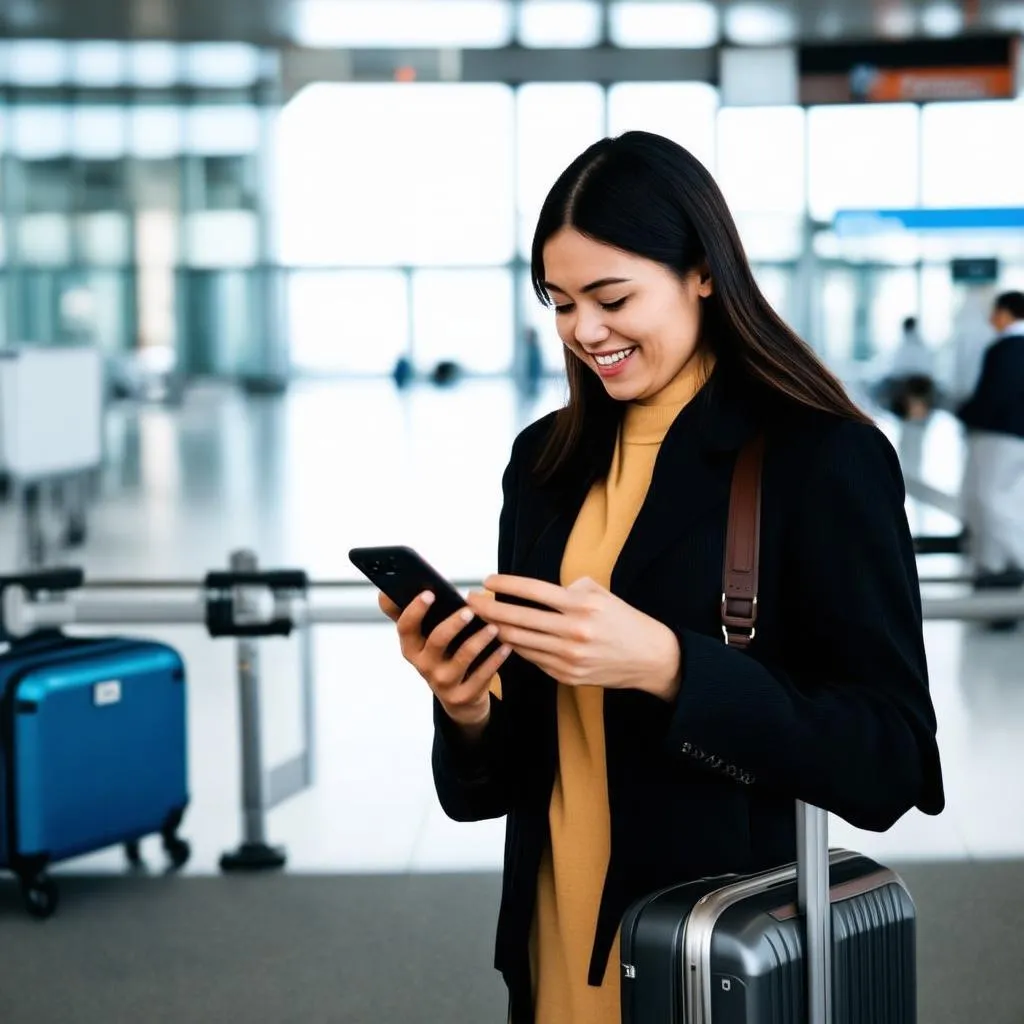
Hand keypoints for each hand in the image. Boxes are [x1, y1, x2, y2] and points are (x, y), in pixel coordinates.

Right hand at [379, 591, 510, 729]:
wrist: (458, 699)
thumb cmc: (440, 657)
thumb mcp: (422, 640)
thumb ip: (406, 615)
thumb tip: (384, 593)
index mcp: (411, 648)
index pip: (406, 628)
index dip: (415, 610)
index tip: (430, 593)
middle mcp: (424, 666)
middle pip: (436, 641)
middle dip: (453, 624)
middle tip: (469, 610)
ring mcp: (443, 682)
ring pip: (463, 657)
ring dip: (479, 639)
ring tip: (494, 626)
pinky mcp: (462, 696)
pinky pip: (481, 676)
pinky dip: (495, 659)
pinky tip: (506, 646)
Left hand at [466, 575, 681, 700]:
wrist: (649, 658)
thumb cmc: (623, 620)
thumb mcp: (601, 594)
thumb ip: (570, 589)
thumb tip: (539, 591)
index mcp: (580, 606)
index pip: (533, 591)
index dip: (506, 585)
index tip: (487, 580)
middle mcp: (572, 631)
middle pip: (517, 619)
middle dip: (488, 609)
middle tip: (470, 601)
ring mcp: (568, 657)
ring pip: (519, 642)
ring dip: (496, 629)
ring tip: (481, 620)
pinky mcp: (566, 675)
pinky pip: (532, 658)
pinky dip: (516, 647)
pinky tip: (505, 638)